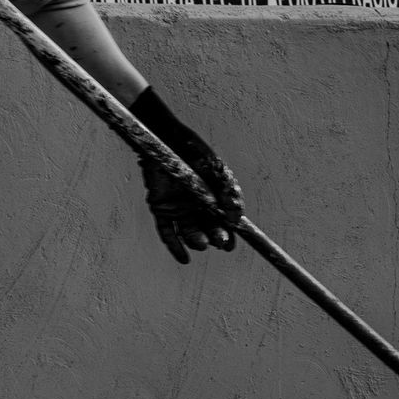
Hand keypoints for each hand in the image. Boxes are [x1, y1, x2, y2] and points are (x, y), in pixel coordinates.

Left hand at [129, 89, 243, 263]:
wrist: (164, 138)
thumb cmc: (193, 150)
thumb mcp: (216, 169)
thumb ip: (229, 192)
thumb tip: (238, 218)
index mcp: (213, 198)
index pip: (224, 223)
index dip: (229, 236)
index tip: (231, 245)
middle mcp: (197, 206)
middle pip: (208, 230)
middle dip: (216, 238)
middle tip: (219, 240)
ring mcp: (178, 208)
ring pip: (190, 233)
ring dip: (197, 242)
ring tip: (201, 242)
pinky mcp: (160, 208)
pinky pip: (167, 232)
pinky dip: (175, 247)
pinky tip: (184, 260)